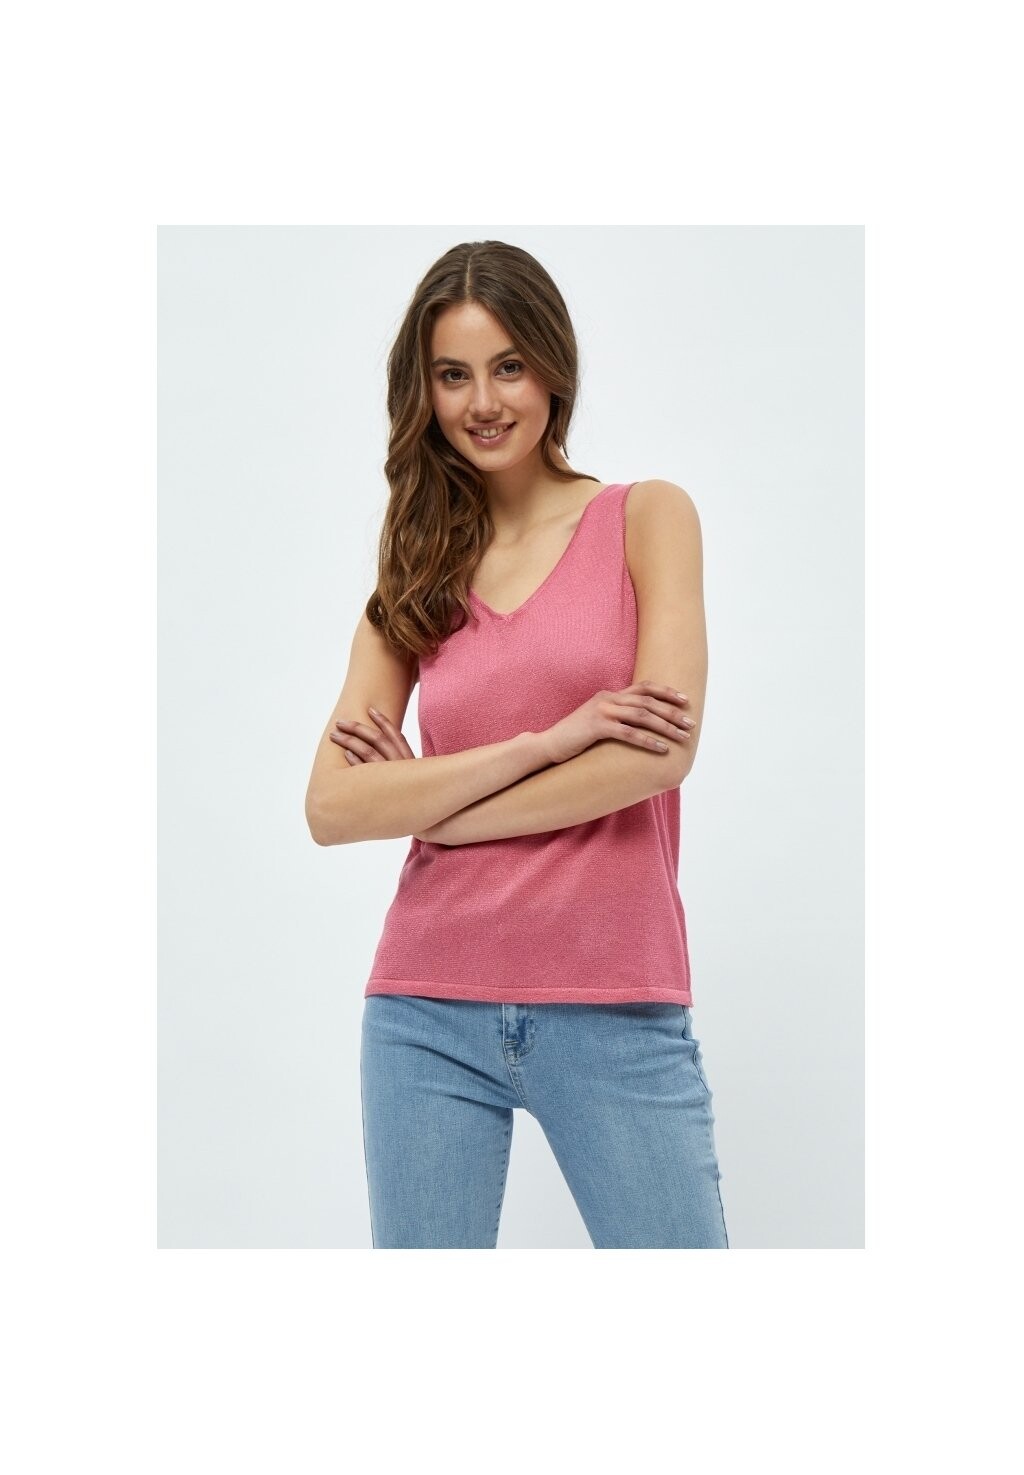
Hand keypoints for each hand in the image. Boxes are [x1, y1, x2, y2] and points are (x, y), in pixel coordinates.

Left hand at [329, 708, 445, 843]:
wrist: (429, 822)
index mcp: (411, 760)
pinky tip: (345, 755)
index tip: (369, 709)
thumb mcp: (418, 776)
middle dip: (357, 728)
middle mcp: (402, 766)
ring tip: (335, 736)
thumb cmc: (418, 798)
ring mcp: (392, 779)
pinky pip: (365, 773)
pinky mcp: (382, 791)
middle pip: (377, 740)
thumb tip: (387, 749)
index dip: (382, 720)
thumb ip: (403, 762)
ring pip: (368, 753)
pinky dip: (354, 762)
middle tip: (340, 723)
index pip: (395, 734)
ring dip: (349, 742)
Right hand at [539, 682, 694, 765]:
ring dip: (666, 727)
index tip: (685, 700)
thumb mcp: (598, 721)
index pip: (644, 687)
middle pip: (648, 701)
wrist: (548, 745)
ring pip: (643, 716)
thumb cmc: (575, 738)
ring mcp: (602, 711)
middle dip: (673, 712)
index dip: (666, 692)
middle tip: (690, 723)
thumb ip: (617, 717)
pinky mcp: (597, 727)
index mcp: (609, 695)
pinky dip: (648, 741)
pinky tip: (662, 748)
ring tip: (682, 737)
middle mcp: (607, 698)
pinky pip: (629, 733)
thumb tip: (640, 725)